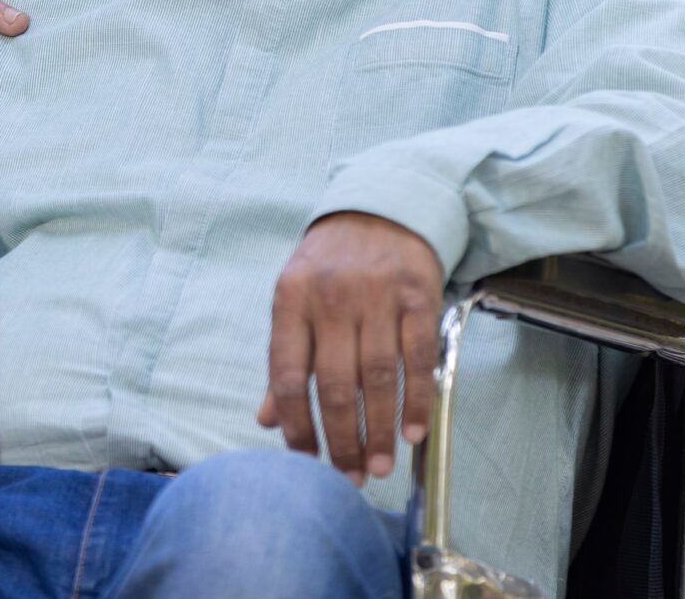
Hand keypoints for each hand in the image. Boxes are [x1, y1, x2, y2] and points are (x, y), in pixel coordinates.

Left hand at [257, 212, 443, 483]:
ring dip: (378, 428)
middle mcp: (330, 297)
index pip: (285, 374)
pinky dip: (416, 399)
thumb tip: (267, 420)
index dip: (295, 424)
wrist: (381, 207)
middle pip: (333, 383)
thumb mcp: (295, 299)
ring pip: (375, 377)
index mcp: (290, 299)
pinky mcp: (417, 296)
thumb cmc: (330, 264)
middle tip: (351, 477)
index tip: (306, 461)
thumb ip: (285, 358)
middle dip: (341, 438)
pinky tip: (412, 431)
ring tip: (379, 465)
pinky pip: (417, 358)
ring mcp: (376, 295)